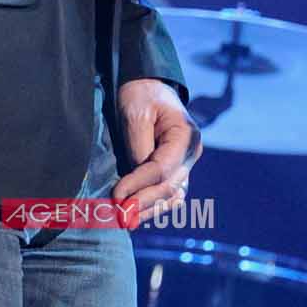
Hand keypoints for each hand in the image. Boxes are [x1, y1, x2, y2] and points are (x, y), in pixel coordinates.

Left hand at [111, 77, 201, 219]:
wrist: (147, 85)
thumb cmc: (141, 95)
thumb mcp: (136, 115)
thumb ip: (138, 149)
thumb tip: (135, 182)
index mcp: (186, 136)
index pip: (163, 170)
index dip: (138, 185)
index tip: (116, 195)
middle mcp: (191, 153)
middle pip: (169, 187)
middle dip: (143, 204)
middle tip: (120, 216)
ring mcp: (185, 163)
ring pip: (172, 197)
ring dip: (150, 210)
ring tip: (127, 220)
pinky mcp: (176, 169)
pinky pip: (169, 194)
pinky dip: (154, 206)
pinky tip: (136, 214)